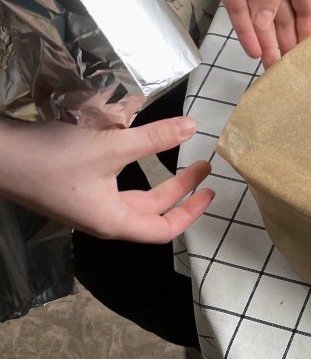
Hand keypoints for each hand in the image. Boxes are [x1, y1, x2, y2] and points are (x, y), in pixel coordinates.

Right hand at [0, 117, 212, 242]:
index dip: (191, 212)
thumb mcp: (110, 146)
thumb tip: (192, 128)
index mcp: (115, 221)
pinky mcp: (74, 191)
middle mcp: (102, 219)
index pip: (164, 230)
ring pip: (133, 199)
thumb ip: (153, 138)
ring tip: (179, 159)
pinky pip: (115, 188)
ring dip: (158, 183)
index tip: (209, 192)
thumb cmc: (53, 158)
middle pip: (152, 213)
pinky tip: (137, 154)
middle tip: (202, 166)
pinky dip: (135, 174)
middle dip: (180, 190)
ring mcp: (87, 206)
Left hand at [172, 0, 310, 65]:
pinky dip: (245, 32)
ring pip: (261, 23)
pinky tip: (253, 50)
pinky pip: (237, 14)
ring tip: (272, 73)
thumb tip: (265, 24)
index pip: (306, 9)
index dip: (310, 33)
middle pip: (284, 22)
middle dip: (288, 47)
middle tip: (291, 77)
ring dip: (267, 45)